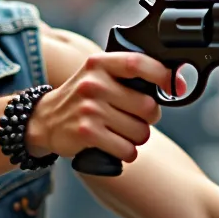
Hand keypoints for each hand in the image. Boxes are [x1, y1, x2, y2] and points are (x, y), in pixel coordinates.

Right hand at [26, 52, 169, 162]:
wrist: (44, 120)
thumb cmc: (81, 99)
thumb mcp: (97, 76)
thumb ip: (127, 75)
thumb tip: (174, 82)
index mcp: (100, 64)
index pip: (139, 64)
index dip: (163, 76)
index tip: (174, 87)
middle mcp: (94, 84)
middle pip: (148, 107)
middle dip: (148, 119)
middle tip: (133, 119)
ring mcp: (90, 108)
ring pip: (140, 132)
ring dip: (136, 139)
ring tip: (120, 133)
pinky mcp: (86, 132)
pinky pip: (126, 149)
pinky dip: (126, 153)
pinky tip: (115, 147)